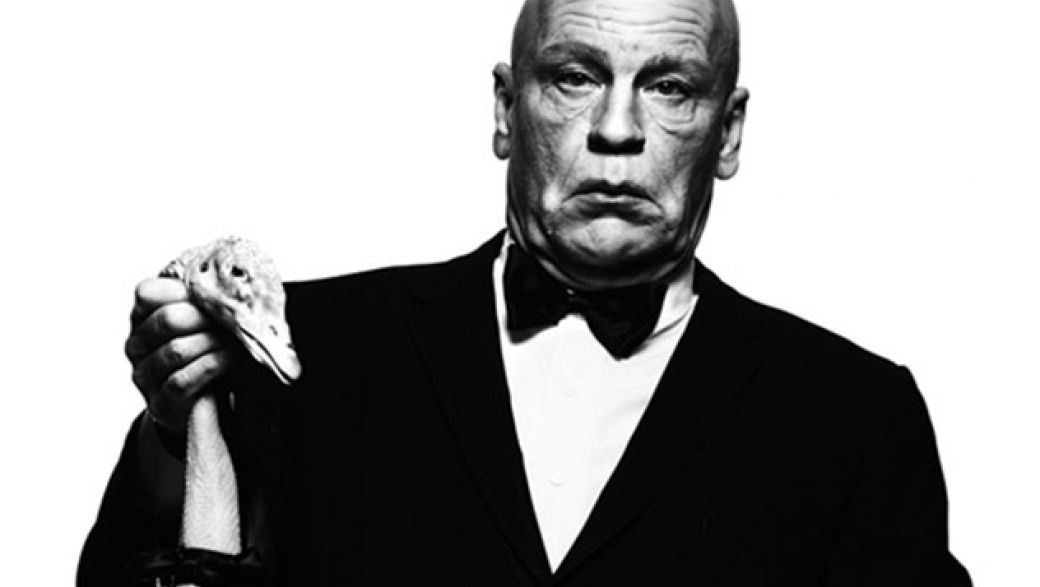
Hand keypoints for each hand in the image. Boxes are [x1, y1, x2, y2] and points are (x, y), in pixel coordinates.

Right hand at [125, 277, 234, 432]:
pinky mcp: (160, 403)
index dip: (185, 292)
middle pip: (168, 319)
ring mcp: (145, 376)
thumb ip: (201, 297)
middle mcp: (136, 345)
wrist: (207, 402)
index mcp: (142, 318)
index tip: (215, 296)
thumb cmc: (208, 351)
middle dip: (205, 317)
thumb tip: (219, 280)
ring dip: (212, 342)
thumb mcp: (203, 319)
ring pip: (176, 350)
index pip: (148, 293)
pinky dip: (210, 365)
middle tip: (231, 319)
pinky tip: (229, 358)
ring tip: (234, 340)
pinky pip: (181, 381)